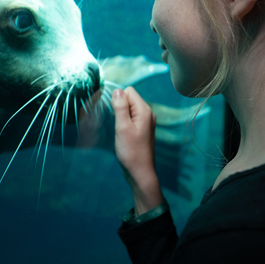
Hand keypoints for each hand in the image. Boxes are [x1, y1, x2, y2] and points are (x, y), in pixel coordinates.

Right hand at [111, 87, 163, 214]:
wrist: (140, 172)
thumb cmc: (131, 151)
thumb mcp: (122, 127)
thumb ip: (120, 107)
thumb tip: (117, 90)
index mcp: (144, 110)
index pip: (128, 91)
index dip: (118, 101)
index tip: (117, 116)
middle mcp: (147, 113)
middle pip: (129, 98)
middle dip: (119, 108)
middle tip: (119, 126)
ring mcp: (146, 121)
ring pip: (129, 108)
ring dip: (121, 116)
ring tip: (121, 131)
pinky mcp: (142, 128)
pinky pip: (131, 117)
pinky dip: (124, 122)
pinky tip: (123, 134)